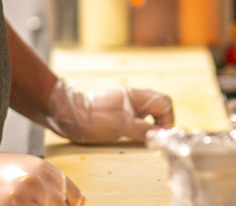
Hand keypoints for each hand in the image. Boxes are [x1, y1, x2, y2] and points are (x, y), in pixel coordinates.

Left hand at [44, 79, 174, 143]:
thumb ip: (144, 129)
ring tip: (144, 140)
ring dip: (151, 128)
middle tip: (154, 139)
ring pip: (149, 115)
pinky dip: (141, 130)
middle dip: (161, 124)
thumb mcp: (121, 126)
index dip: (167, 119)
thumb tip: (163, 135)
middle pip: (159, 108)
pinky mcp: (118, 114)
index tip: (159, 134)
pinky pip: (138, 120)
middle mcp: (132, 98)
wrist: (68, 116)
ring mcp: (125, 106)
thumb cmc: (93, 118)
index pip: (164, 102)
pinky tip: (133, 138)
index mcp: (134, 96)